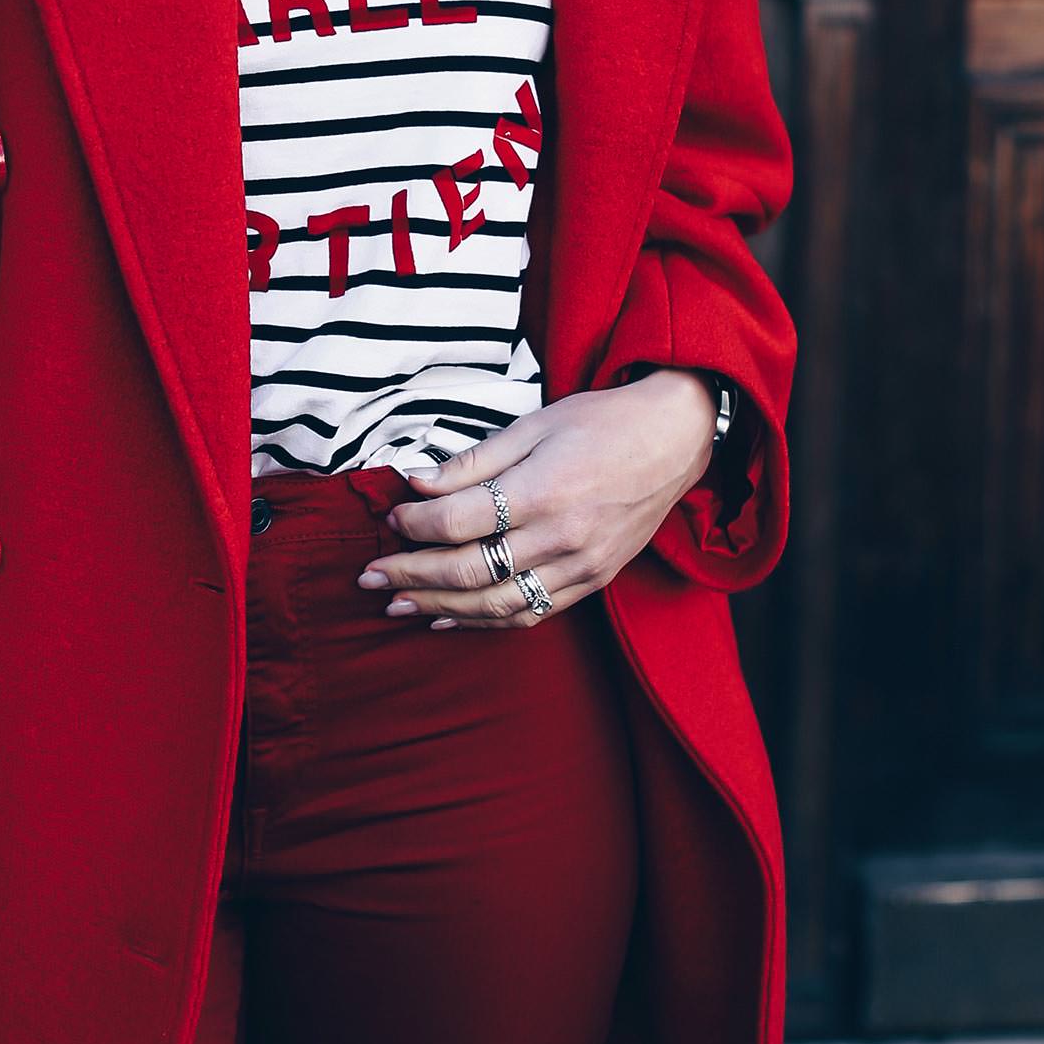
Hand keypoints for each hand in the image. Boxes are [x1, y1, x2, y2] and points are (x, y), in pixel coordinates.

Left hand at [355, 369, 720, 628]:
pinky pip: (531, 613)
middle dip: (411, 576)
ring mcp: (580, 565)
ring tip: (396, 605)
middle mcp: (562, 537)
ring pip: (495, 604)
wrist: (674, 439)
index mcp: (543, 490)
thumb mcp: (534, 425)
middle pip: (468, 571)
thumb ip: (474, 461)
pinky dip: (484, 622)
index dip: (414, 525)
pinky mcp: (592, 581)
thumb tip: (416, 482)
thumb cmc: (601, 422)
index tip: (391, 519)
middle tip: (369, 577)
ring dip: (439, 607)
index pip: (458, 522)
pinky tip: (448, 618)